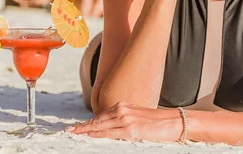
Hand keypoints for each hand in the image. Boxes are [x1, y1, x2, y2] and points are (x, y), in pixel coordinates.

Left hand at [65, 101, 182, 141]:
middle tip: (67, 130)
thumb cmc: (158, 121)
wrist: (174, 121)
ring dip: (85, 130)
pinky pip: (110, 133)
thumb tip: (110, 126)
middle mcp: (123, 110)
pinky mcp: (131, 129)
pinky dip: (97, 134)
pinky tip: (89, 135)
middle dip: (82, 126)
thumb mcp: (138, 116)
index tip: (75, 126)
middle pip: (97, 120)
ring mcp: (126, 119)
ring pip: (100, 126)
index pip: (101, 116)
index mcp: (124, 106)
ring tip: (73, 133)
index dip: (87, 122)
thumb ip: (124, 119)